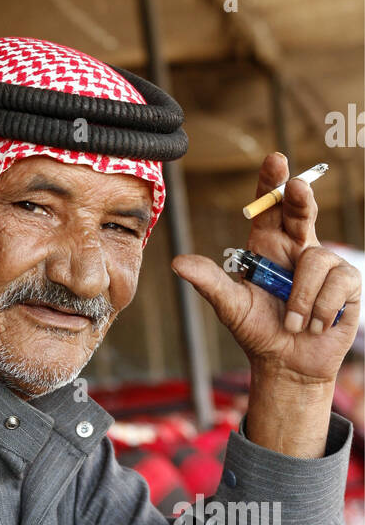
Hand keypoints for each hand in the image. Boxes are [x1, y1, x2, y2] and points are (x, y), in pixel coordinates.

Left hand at [171, 152, 360, 383]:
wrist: (287, 363)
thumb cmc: (258, 331)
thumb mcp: (230, 306)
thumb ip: (209, 282)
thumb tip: (177, 262)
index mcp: (268, 245)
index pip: (270, 207)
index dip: (272, 182)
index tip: (275, 160)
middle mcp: (297, 247)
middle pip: (301, 211)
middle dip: (300, 196)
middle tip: (296, 186)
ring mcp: (324, 263)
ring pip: (316, 259)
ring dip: (300, 298)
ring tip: (293, 322)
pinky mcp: (346, 283)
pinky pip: (337, 283)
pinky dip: (320, 309)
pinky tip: (314, 324)